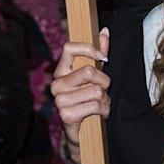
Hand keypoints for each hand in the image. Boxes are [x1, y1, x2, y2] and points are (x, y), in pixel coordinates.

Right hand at [50, 29, 110, 163]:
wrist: (83, 132)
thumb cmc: (88, 99)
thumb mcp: (95, 75)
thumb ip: (99, 53)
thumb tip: (104, 31)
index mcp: (62, 70)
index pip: (70, 48)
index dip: (89, 49)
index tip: (103, 58)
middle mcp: (57, 83)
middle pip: (88, 71)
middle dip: (104, 81)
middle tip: (104, 90)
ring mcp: (60, 99)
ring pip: (96, 90)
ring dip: (105, 99)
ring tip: (101, 103)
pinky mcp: (66, 115)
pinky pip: (95, 106)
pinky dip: (104, 110)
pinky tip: (100, 113)